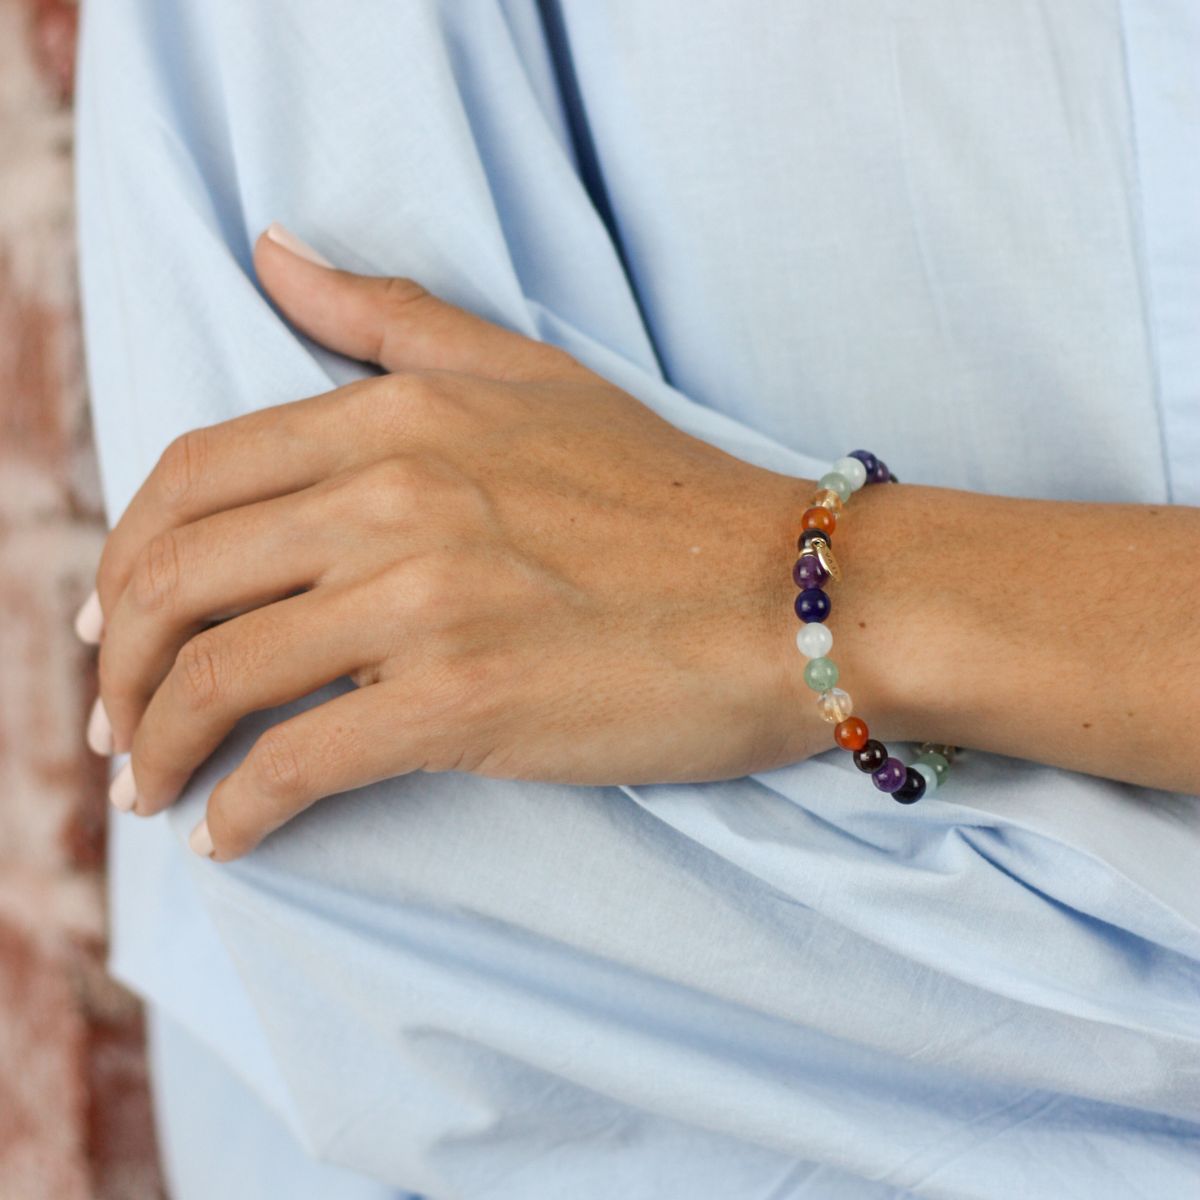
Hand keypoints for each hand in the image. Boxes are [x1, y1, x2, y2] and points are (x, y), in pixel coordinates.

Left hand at [81, 225, 830, 859]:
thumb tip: (270, 253)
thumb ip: (389, 316)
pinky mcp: (463, 703)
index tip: (118, 623)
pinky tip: (234, 838)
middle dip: (120, 665)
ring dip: (156, 744)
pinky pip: (298, 764)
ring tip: (153, 787)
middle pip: (177, 577)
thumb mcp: (530, 374)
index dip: (128, 559)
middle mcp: (395, 495)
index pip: (195, 478)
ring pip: (216, 675)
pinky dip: (241, 810)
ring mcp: (425, 600)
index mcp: (400, 414)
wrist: (799, 596)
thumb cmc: (670, 496)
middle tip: (117, 720)